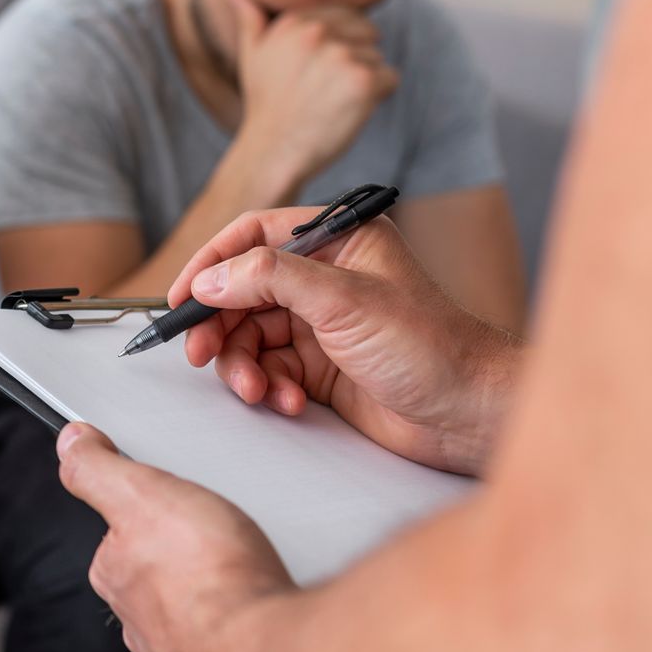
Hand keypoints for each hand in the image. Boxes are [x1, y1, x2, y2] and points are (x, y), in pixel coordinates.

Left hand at [57, 422, 292, 651]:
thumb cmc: (207, 575)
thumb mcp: (140, 494)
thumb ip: (97, 471)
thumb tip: (69, 444)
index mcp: (115, 577)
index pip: (116, 542)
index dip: (145, 517)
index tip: (170, 505)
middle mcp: (138, 625)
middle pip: (153, 583)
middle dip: (179, 563)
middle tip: (215, 539)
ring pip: (189, 620)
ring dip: (209, 602)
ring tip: (241, 577)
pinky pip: (225, 650)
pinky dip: (238, 634)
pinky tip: (257, 618)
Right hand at [170, 206, 519, 473]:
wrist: (470, 414)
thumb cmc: (432, 347)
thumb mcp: (344, 300)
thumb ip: (271, 279)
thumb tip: (211, 278)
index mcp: (338, 241)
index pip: (255, 236)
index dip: (212, 264)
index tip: (180, 297)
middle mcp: (326, 278)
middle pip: (244, 292)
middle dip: (219, 325)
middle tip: (199, 353)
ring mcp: (322, 324)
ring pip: (251, 336)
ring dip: (243, 365)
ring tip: (255, 390)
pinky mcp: (322, 368)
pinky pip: (271, 370)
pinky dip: (269, 387)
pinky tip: (288, 402)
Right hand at [233, 0, 398, 185]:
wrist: (273, 151)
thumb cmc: (266, 106)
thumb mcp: (252, 57)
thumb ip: (251, 21)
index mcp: (295, 22)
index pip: (346, 16)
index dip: (340, 45)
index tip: (318, 74)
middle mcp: (318, 32)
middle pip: (366, 34)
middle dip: (355, 59)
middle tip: (325, 90)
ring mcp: (342, 55)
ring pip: (377, 59)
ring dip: (364, 82)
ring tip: (332, 103)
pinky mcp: (363, 80)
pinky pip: (390, 78)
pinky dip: (378, 98)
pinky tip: (349, 111)